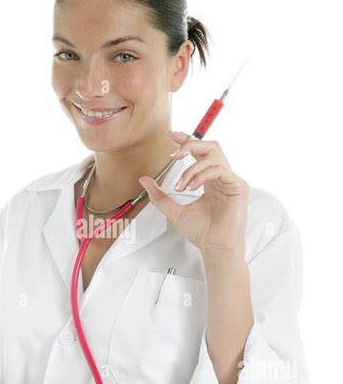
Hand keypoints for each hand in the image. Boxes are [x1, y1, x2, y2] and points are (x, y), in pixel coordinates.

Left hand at [139, 130, 249, 254]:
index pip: (199, 152)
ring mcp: (231, 181)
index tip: (170, 136)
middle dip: (190, 144)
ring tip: (181, 185)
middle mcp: (222, 177)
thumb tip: (144, 180)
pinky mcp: (238, 186)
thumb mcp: (174, 211)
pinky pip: (218, 169)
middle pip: (210, 146)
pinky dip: (201, 175)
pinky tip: (192, 187)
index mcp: (210, 180)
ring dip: (192, 167)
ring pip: (213, 155)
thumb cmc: (202, 233)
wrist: (215, 248)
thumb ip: (160, 196)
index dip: (186, 140)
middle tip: (173, 155)